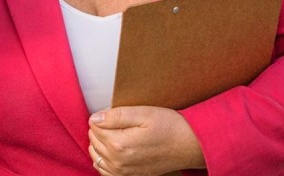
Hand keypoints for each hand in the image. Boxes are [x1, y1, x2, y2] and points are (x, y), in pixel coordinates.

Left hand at [88, 106, 204, 175]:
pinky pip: (104, 170)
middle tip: (118, 123)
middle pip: (93, 140)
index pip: (94, 126)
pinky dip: (104, 160)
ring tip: (116, 134)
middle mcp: (118, 162)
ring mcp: (123, 173)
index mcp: (119, 144)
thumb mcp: (143, 113)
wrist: (189, 146)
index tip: (115, 113)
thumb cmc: (169, 127)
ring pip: (96, 155)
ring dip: (100, 144)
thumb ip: (116, 115)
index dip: (102, 116)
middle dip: (100, 129)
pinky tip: (113, 151)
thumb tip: (95, 118)